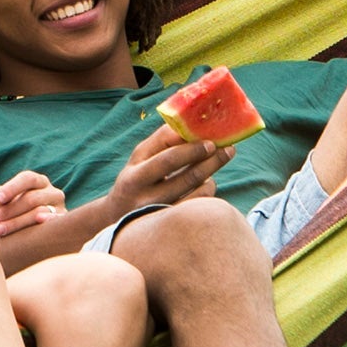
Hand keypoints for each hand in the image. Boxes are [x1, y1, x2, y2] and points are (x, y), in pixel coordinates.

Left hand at [0, 170, 65, 238]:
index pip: (27, 178)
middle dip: (10, 210)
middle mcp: (52, 191)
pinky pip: (56, 221)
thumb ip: (2, 196)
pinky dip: (48, 220)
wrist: (38, 228)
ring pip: (40, 211)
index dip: (11, 188)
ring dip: (17, 222)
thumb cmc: (18, 210)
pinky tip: (38, 221)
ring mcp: (60, 207)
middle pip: (31, 198)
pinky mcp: (63, 223)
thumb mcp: (10, 200)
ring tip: (0, 230)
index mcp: (39, 181)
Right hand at [101, 125, 230, 218]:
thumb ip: (162, 141)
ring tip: (217, 162)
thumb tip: (192, 122)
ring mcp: (157, 212)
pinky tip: (207, 183)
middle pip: (186, 174)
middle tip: (227, 149)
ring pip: (195, 190)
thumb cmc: (136, 180)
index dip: (193, 146)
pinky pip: (198, 205)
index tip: (211, 138)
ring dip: (211, 173)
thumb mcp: (139, 159)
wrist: (118, 220)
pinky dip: (207, 190)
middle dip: (210, 159)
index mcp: (135, 173)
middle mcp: (143, 194)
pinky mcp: (170, 224)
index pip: (167, 155)